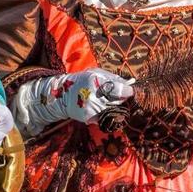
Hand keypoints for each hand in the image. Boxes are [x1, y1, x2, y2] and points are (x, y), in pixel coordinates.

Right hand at [13, 69, 133, 132]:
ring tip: (106, 101)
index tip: (130, 91)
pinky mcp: (89, 118)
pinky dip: (106, 113)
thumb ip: (112, 78)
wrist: (63, 95)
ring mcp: (91, 109)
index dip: (127, 91)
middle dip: (120, 99)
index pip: (119, 89)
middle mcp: (94, 96)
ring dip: (113, 106)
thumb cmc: (82, 81)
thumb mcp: (96, 73)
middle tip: (117, 95)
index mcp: (96, 81)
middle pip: (118, 101)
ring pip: (113, 110)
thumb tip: (129, 84)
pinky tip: (99, 107)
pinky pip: (105, 117)